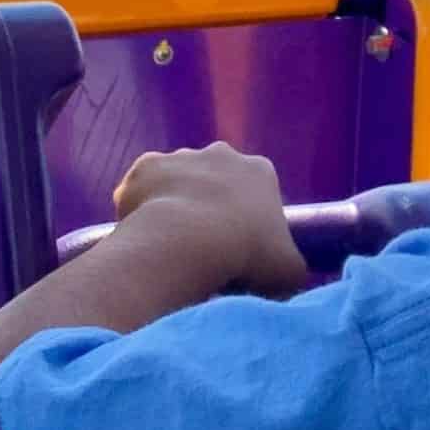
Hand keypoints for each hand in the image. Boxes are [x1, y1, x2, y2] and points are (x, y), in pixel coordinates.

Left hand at [111, 144, 306, 298]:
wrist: (188, 243)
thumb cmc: (247, 254)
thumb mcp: (288, 270)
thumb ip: (289, 266)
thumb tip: (284, 275)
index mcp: (259, 171)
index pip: (256, 191)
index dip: (247, 220)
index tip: (238, 248)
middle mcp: (220, 154)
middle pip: (215, 180)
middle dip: (210, 205)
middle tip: (203, 246)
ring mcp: (179, 157)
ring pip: (176, 182)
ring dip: (175, 206)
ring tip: (171, 246)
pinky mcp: (144, 167)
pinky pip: (141, 189)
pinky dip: (140, 209)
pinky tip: (144, 235)